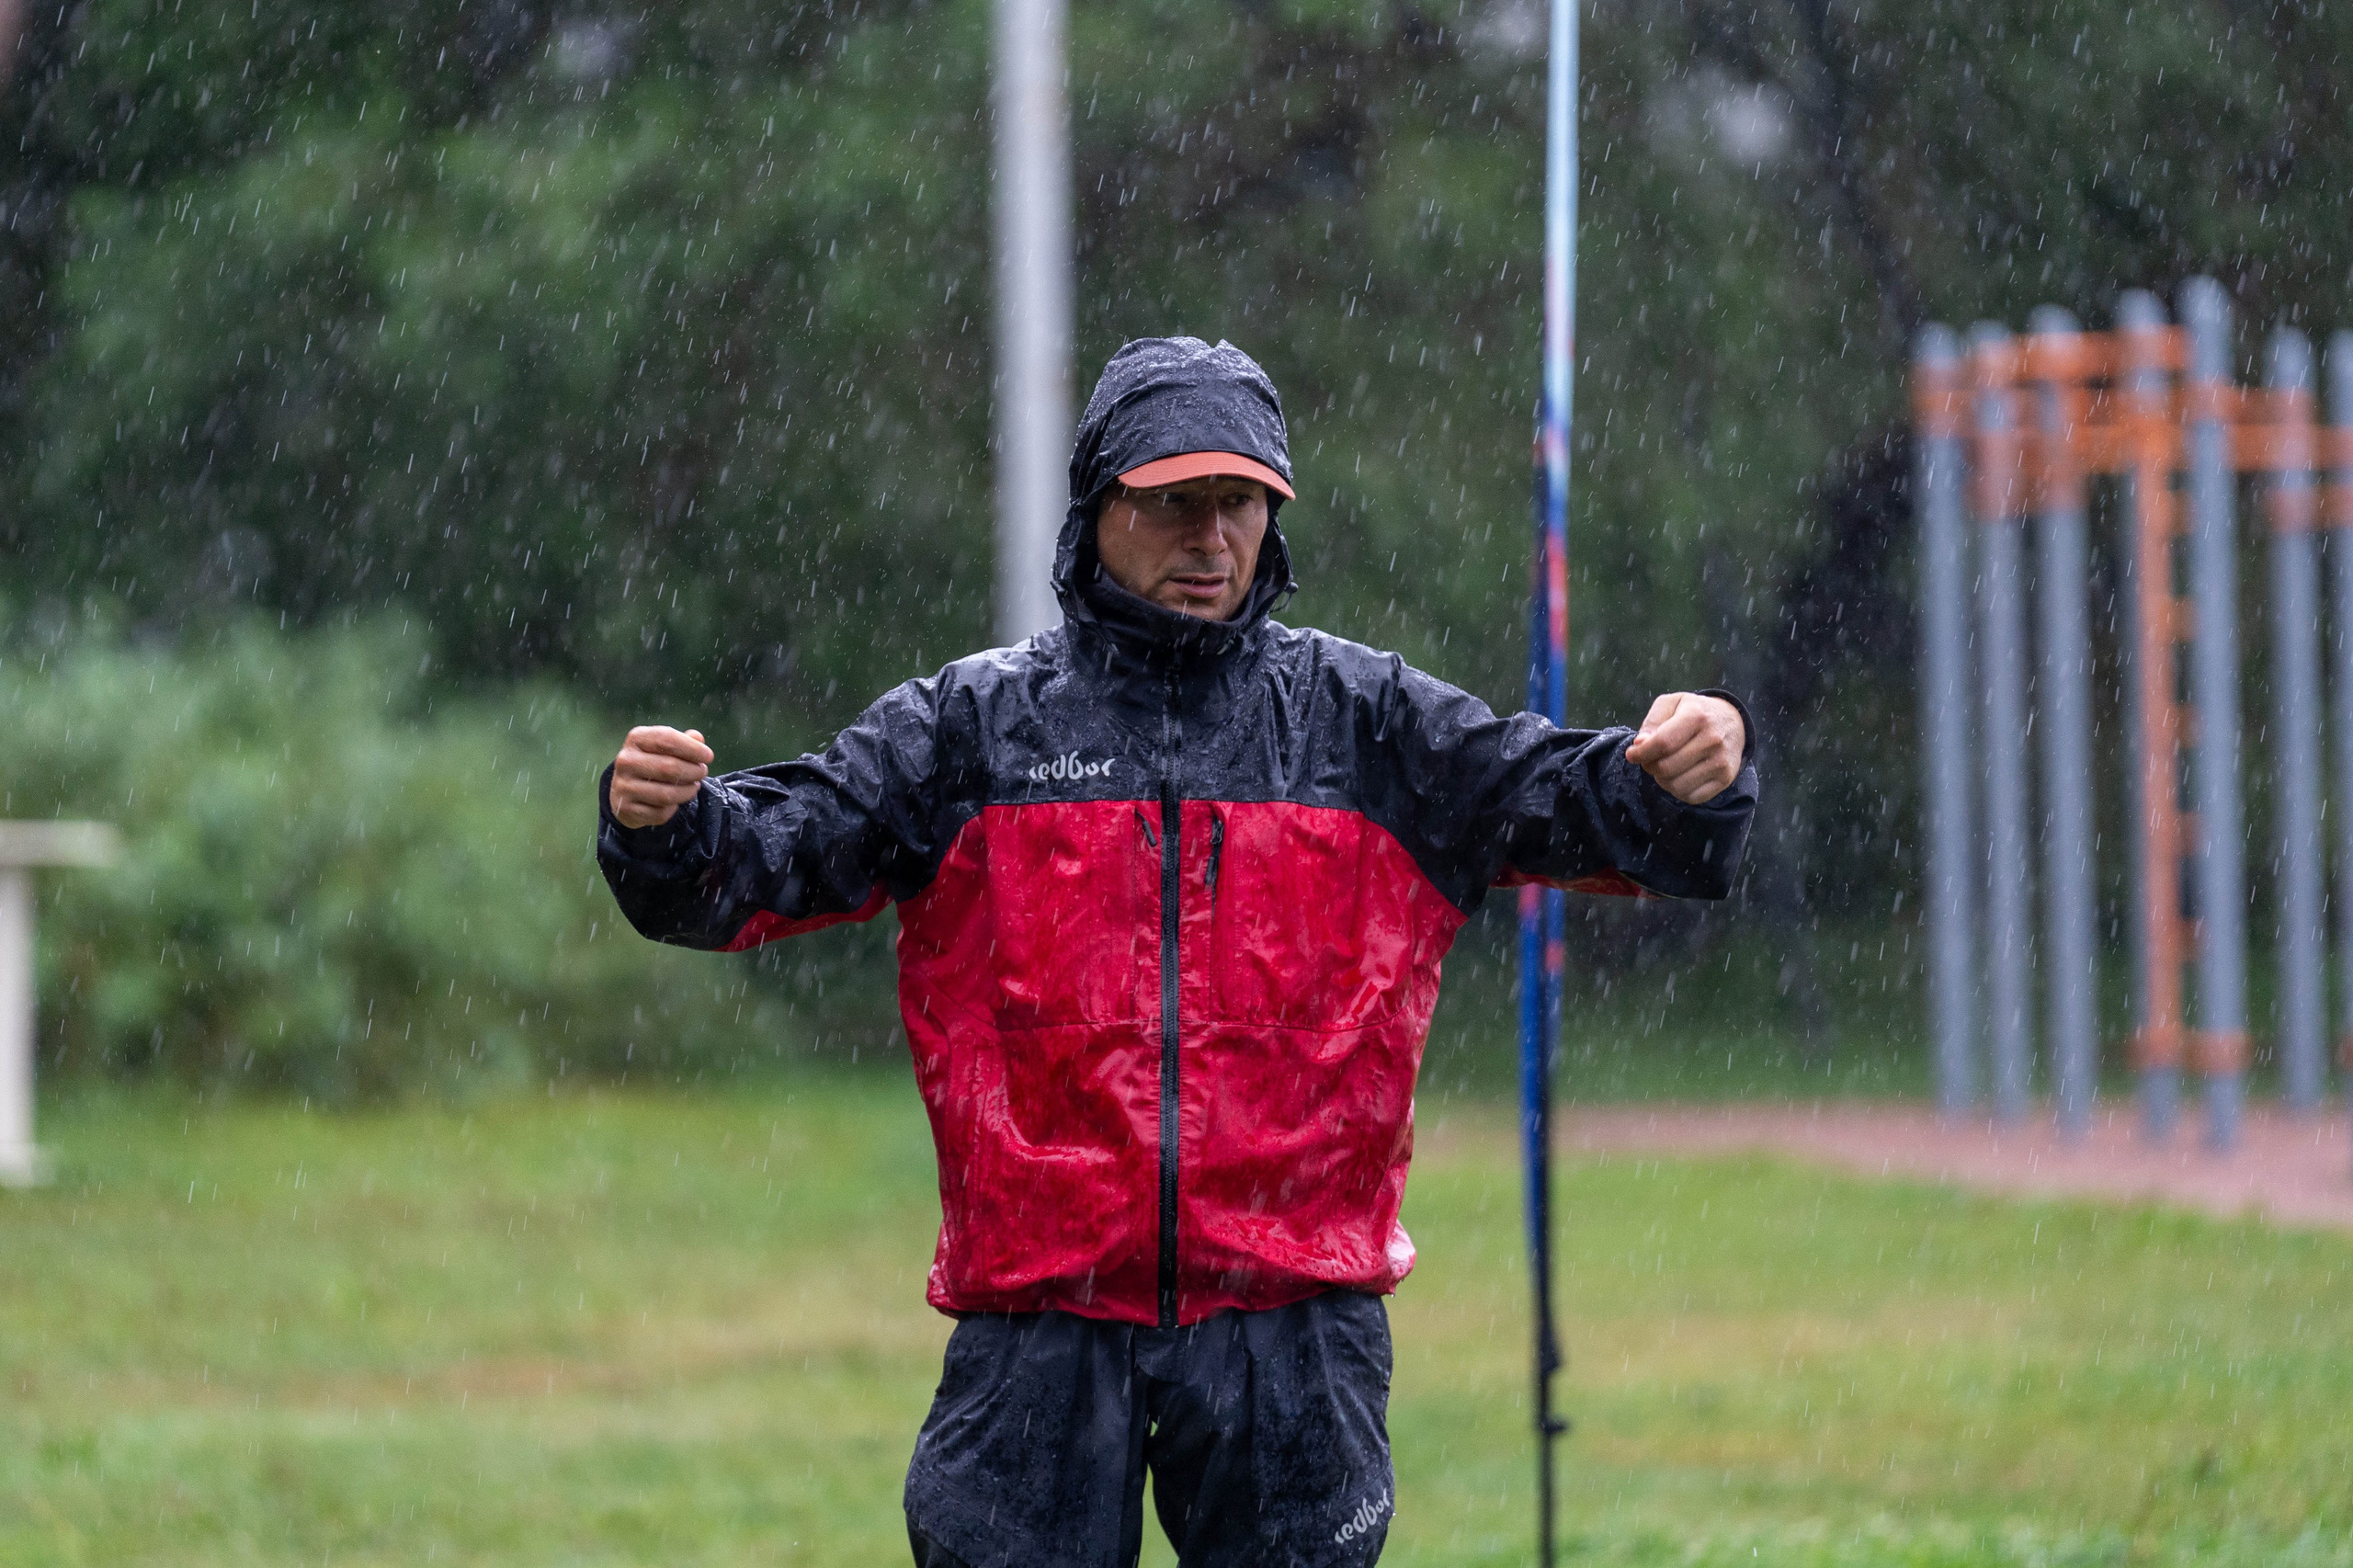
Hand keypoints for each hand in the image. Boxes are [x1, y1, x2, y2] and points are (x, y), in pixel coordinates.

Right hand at [609, 726, 712, 828]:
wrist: (624, 792)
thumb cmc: (652, 764)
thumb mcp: (664, 748)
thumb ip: (682, 741)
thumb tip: (697, 738)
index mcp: (636, 739)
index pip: (667, 739)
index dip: (692, 748)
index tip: (708, 756)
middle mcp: (625, 761)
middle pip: (669, 767)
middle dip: (694, 771)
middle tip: (702, 772)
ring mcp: (623, 786)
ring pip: (667, 794)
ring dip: (687, 792)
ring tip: (694, 787)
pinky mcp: (626, 809)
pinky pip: (660, 813)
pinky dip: (673, 809)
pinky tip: (675, 802)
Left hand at [1625, 693, 1743, 804]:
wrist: (1734, 722)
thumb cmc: (1695, 712)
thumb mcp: (1673, 703)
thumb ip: (1653, 721)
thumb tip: (1640, 744)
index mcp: (1697, 716)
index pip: (1662, 743)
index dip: (1641, 753)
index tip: (1632, 754)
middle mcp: (1712, 740)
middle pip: (1666, 768)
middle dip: (1650, 766)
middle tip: (1649, 760)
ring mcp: (1721, 762)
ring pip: (1676, 786)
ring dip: (1662, 780)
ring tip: (1664, 768)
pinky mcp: (1725, 779)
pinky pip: (1692, 797)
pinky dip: (1678, 791)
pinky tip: (1678, 777)